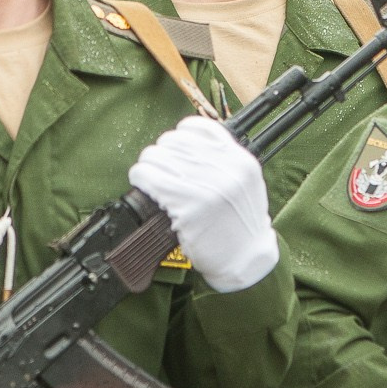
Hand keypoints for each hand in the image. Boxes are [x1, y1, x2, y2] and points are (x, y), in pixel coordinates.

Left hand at [128, 117, 276, 292]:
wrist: (246, 260)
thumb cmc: (241, 224)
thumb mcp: (244, 184)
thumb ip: (224, 162)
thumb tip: (186, 144)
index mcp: (240, 160)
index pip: (198, 127)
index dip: (179, 135)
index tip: (174, 148)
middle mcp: (226, 170)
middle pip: (174, 141)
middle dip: (160, 152)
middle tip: (157, 166)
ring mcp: (208, 188)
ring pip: (157, 155)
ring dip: (147, 164)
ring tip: (148, 175)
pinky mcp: (188, 208)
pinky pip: (150, 178)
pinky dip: (140, 177)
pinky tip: (141, 183)